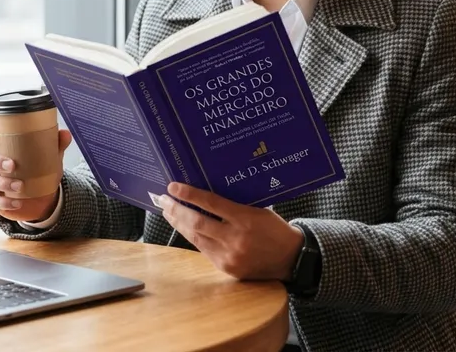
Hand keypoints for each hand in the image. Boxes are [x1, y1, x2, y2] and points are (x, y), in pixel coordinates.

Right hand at [0, 123, 72, 222]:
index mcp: (4, 145)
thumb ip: (57, 144)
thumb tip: (65, 133)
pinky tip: (17, 202)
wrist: (43, 196)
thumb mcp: (50, 156)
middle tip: (12, 165)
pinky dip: (3, 202)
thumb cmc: (41, 168)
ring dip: (2, 183)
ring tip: (20, 186)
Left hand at [158, 182, 303, 280]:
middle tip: (164, 199)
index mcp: (245, 219)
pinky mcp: (227, 268)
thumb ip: (234, 204)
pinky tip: (184, 228)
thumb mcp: (258, 209)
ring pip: (196, 237)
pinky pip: (204, 250)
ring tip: (168, 212)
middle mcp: (236, 239)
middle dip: (177, 210)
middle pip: (197, 222)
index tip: (173, 187)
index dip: (189, 194)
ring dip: (179, 224)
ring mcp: (230, 256)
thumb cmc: (274, 228)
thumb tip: (204, 194)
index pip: (211, 203)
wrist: (291, 258)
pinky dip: (192, 237)